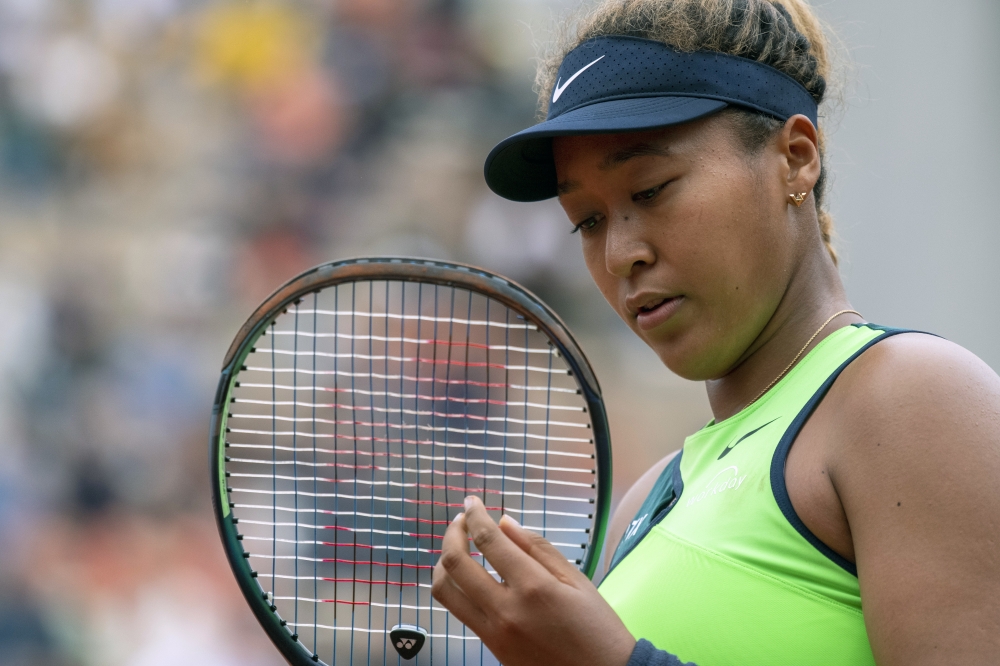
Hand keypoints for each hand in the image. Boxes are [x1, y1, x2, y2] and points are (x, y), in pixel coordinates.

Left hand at [432, 496, 635, 665]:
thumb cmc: (597, 628)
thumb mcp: (576, 580)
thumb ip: (537, 547)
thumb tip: (504, 522)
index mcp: (533, 587)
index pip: (488, 540)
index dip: (474, 515)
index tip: (471, 502)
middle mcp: (506, 610)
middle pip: (455, 563)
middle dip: (452, 533)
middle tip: (461, 520)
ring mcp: (494, 632)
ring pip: (445, 592)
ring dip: (443, 562)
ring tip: (457, 547)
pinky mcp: (490, 648)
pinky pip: (459, 612)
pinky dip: (454, 587)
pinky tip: (468, 576)